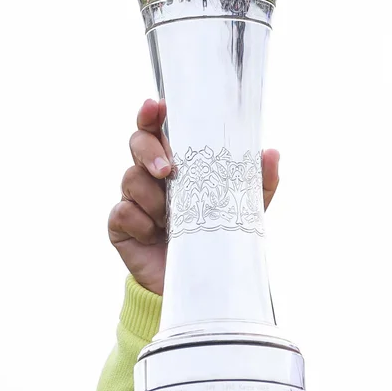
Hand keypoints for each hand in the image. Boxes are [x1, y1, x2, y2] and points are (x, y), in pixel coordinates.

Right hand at [108, 98, 280, 295]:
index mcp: (177, 163)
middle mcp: (151, 176)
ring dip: (153, 198)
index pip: (158, 129)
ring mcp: (134, 199)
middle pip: (137, 143)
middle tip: (168, 171)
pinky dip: (140, 222)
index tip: (157, 106)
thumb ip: (257, 183)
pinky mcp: (121, 225)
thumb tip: (271, 153)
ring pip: (130, 179)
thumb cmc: (216, 238)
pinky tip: (154, 234)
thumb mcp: (242, 210)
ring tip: (173, 219)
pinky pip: (123, 212)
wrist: (199, 284)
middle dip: (150, 152)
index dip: (152, 113)